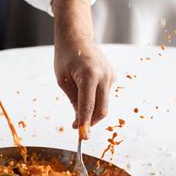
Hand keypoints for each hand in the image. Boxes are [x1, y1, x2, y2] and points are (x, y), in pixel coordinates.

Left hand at [52, 0, 115, 138]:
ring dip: (92, 113)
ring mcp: (110, 76)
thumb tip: (80, 122)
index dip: (85, 123)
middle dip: (90, 122)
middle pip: (101, 109)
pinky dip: (96, 103)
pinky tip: (85, 95)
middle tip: (78, 129)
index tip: (82, 137)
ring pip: (104, 105)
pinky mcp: (112, 77)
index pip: (88, 106)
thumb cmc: (65, 58)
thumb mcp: (63, 81)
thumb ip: (74, 101)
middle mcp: (104, 75)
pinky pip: (104, 96)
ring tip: (78, 112)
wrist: (77, 37)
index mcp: (89, 75)